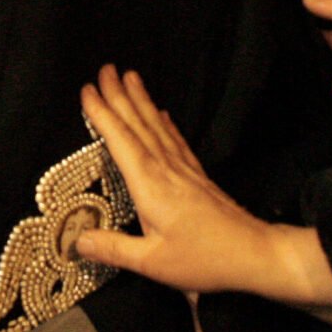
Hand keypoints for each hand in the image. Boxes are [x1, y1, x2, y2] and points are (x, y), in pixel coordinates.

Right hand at [75, 67, 272, 294]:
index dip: (102, 114)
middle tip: (106, 69)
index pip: (119, 140)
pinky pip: (176, 139)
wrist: (253, 253)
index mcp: (150, 185)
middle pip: (137, 124)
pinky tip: (161, 113)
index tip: (88, 90)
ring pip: (156, 126)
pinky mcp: (196, 175)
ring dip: (141, 100)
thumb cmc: (204, 258)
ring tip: (131, 77)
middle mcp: (165, 168)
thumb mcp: (152, 262)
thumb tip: (77, 240)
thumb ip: (113, 248)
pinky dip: (165, 122)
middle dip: (119, 94)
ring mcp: (183, 169)